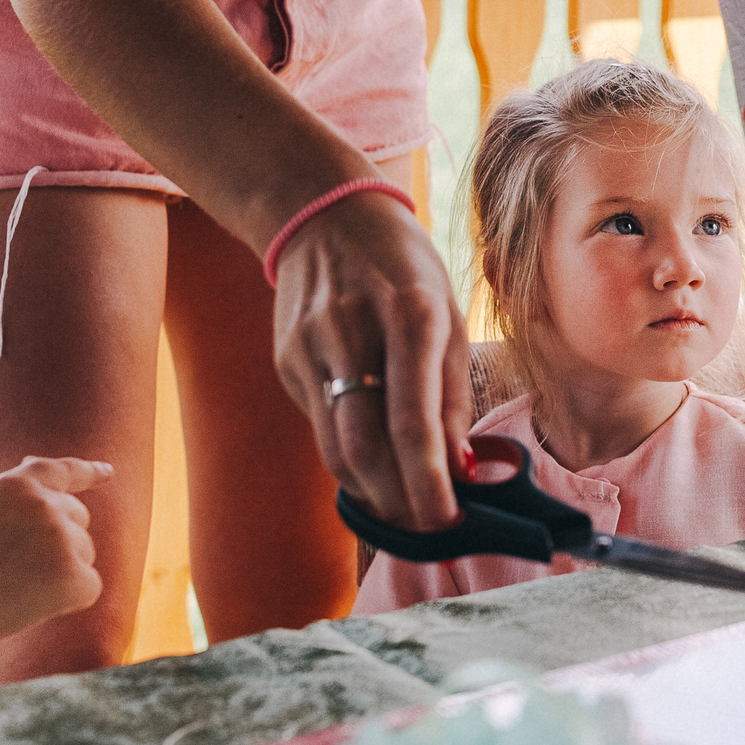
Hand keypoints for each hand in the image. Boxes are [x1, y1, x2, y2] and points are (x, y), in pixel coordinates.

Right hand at [0, 455, 108, 644]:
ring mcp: (63, 538)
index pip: (63, 470)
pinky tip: (30, 605)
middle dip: (60, 538)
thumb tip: (41, 476)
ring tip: (13, 586)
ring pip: (84, 552)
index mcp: (16, 483)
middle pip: (78, 517)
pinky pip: (88, 586)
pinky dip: (67, 600)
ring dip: (61, 570)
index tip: (108, 471)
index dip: (89, 472)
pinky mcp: (75, 576)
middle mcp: (45, 504)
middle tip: (16, 567)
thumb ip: (13, 498)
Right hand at [272, 190, 473, 533]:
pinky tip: (374, 465)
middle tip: (426, 528)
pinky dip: (350, 456)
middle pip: (365, 446)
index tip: (447, 519)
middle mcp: (353, 331)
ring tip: (403, 509)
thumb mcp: (447, 314)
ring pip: (335, 448)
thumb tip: (459, 471)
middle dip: (398, 501)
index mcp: (409, 314)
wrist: (324, 216)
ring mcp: (310, 347)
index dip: (427, 481)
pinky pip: (321, 426)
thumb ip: (451, 396)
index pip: (412, 420)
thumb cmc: (404, 268)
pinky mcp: (285, 361)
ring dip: (372, 491)